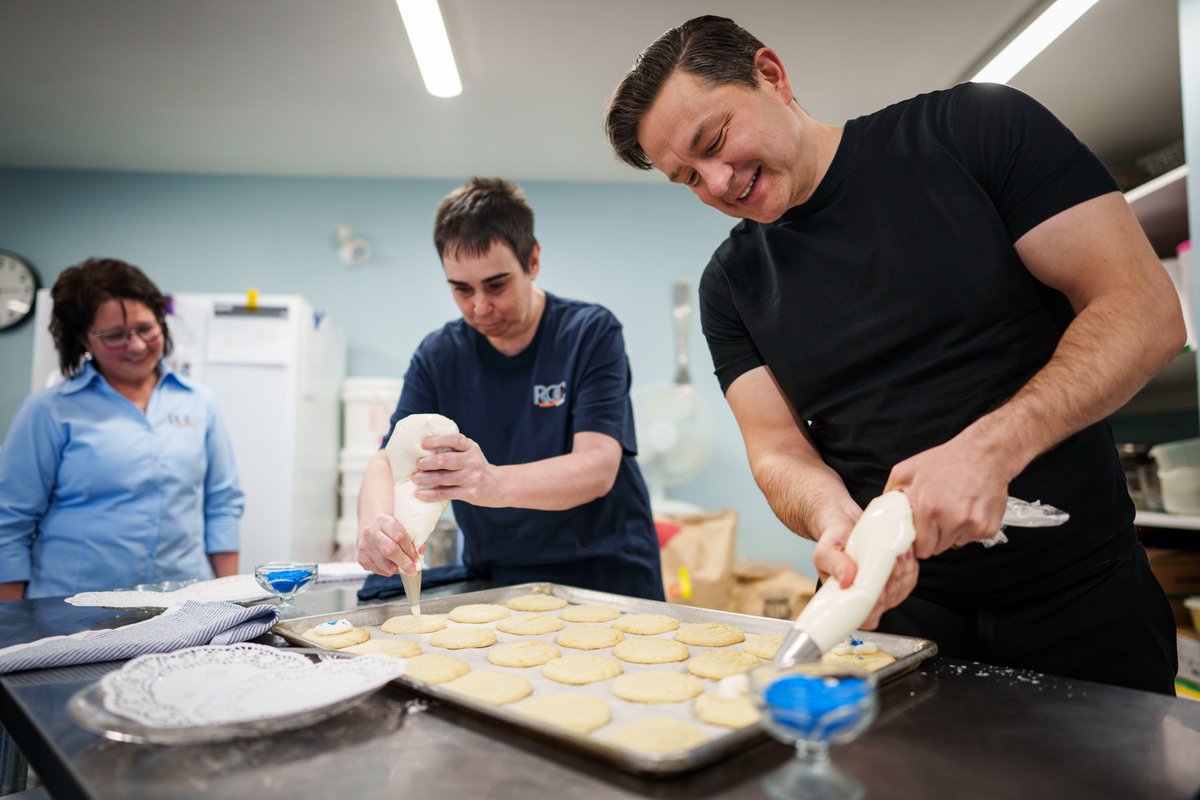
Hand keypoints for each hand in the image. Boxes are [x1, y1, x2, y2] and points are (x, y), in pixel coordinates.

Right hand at [356, 513, 420, 575]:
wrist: (373, 531)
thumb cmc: (392, 531)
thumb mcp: (402, 528)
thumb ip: (413, 539)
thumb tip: (421, 550)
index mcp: (383, 520)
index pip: (399, 536)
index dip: (409, 549)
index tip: (416, 557)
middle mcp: (371, 532)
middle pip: (389, 550)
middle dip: (404, 562)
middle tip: (412, 570)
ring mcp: (364, 545)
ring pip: (383, 563)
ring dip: (396, 569)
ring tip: (402, 568)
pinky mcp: (361, 558)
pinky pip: (376, 569)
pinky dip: (387, 571)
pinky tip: (391, 566)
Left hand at [411, 432, 502, 505]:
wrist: (496, 485)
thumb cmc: (474, 466)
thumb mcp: (469, 452)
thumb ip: (453, 448)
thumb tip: (422, 447)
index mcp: (471, 447)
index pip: (454, 440)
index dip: (437, 440)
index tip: (423, 444)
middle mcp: (472, 462)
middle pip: (445, 460)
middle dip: (427, 463)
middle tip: (418, 465)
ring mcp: (471, 478)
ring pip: (442, 478)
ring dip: (425, 478)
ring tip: (415, 478)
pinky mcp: (469, 493)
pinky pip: (445, 493)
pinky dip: (430, 494)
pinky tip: (419, 493)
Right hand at [812, 517, 917, 628]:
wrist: (844, 527)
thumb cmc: (834, 542)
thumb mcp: (825, 550)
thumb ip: (834, 564)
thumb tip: (846, 579)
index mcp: (845, 601)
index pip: (866, 616)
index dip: (877, 600)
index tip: (878, 579)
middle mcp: (866, 601)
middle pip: (889, 600)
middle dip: (893, 578)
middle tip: (890, 558)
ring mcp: (884, 593)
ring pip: (902, 589)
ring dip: (903, 569)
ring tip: (895, 552)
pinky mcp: (897, 582)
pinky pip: (910, 579)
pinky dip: (909, 565)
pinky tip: (902, 553)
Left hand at [885, 437, 1009, 558]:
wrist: (983, 453)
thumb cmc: (945, 461)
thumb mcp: (906, 470)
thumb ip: (891, 495)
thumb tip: (882, 514)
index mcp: (929, 508)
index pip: (920, 547)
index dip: (918, 542)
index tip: (919, 534)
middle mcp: (952, 519)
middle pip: (936, 549)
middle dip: (933, 538)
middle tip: (936, 518)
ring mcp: (973, 525)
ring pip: (954, 544)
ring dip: (951, 533)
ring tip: (952, 509)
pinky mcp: (988, 527)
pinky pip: (973, 538)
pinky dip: (969, 529)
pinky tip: (967, 509)